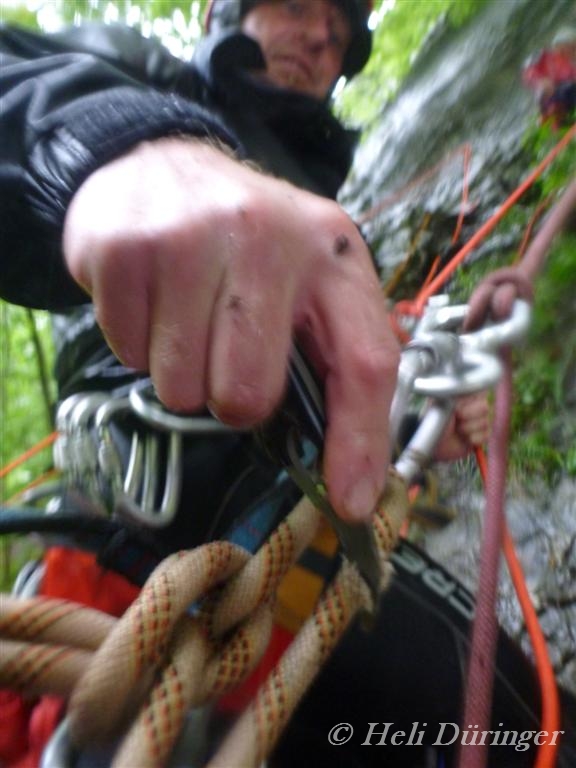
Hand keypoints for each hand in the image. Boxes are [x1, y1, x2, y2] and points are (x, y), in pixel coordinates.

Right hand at [63, 138, 399, 522]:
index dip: (360, 442)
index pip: (364, 362)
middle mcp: (268, 237)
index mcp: (334, 254)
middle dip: (231, 398)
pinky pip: (128, 354)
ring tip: (187, 315)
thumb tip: (352, 477)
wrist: (163, 167)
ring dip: (181, 371)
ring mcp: (190, 237)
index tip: (350, 501)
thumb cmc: (248, 241)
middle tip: (225, 351)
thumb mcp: (310, 280)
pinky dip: (139, 344)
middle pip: (247, 395)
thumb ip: (332, 358)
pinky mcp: (125, 248)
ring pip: (179, 387)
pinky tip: (154, 298)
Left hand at [434, 392, 490, 461]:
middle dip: (467, 416)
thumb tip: (462, 387)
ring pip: (485, 422)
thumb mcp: (437, 403)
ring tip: (457, 429)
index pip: (479, 392)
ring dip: (468, 428)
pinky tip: (464, 438)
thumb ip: (449, 392)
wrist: (434, 441)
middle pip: (484, 408)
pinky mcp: (482, 436)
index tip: (456, 407)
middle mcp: (476, 406)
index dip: (468, 401)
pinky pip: (486, 435)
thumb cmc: (434, 420)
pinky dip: (473, 438)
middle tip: (455, 419)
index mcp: (467, 395)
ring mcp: (480, 421)